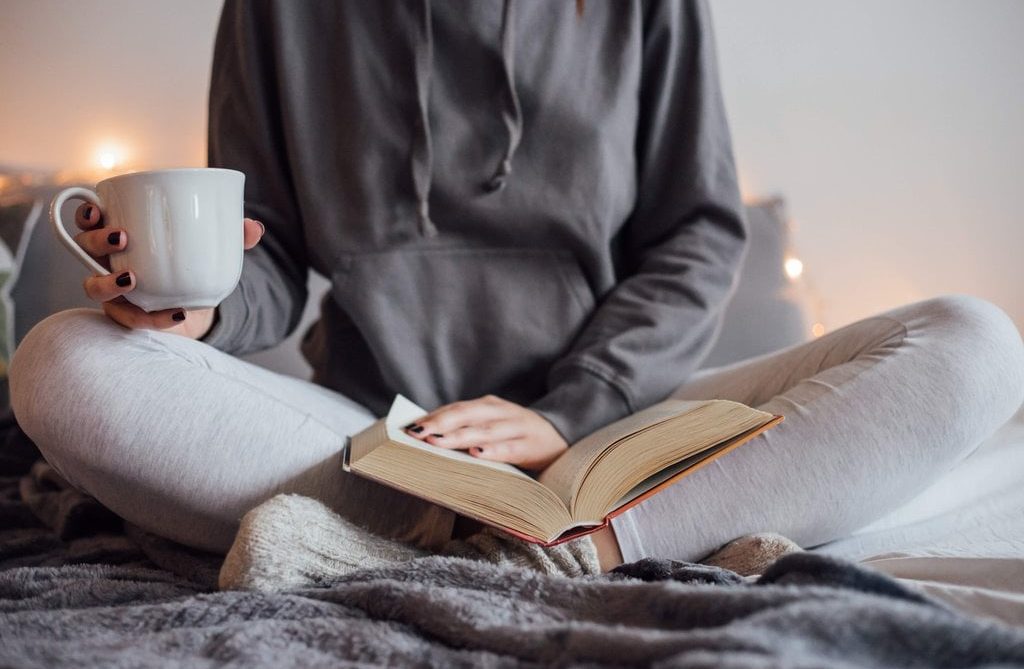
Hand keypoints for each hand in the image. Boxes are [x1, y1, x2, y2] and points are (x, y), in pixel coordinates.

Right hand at [73, 202, 263, 338]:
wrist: (198, 304)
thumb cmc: (194, 264)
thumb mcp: (215, 247)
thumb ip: (234, 236)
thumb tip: (254, 228)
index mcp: (122, 232)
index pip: (90, 219)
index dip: (87, 213)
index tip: (99, 209)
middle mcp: (107, 260)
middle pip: (85, 247)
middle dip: (97, 241)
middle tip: (122, 237)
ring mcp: (113, 290)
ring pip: (94, 286)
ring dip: (107, 281)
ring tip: (131, 278)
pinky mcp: (126, 316)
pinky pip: (129, 318)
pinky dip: (151, 318)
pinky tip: (176, 314)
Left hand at [403, 394, 567, 471]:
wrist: (561, 438)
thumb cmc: (515, 435)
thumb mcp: (492, 425)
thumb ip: (466, 428)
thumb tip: (427, 437)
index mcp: (488, 406)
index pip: (456, 408)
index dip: (432, 416)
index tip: (408, 427)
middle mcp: (501, 412)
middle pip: (466, 415)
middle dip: (439, 423)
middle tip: (416, 433)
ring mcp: (516, 428)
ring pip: (483, 431)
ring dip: (458, 436)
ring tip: (436, 442)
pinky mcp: (530, 446)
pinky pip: (509, 449)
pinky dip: (493, 450)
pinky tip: (478, 453)